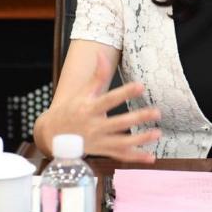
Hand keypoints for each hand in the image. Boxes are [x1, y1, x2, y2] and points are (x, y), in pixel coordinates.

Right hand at [37, 52, 159, 161]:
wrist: (53, 134)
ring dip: (141, 139)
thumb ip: (97, 76)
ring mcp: (98, 142)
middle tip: (157, 112)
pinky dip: (136, 157)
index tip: (140, 86)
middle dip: (138, 118)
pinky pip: (120, 156)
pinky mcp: (102, 151)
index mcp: (89, 109)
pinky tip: (151, 157)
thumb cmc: (72, 109)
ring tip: (158, 133)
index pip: (109, 100)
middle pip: (119, 123)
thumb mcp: (82, 92)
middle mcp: (93, 126)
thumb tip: (101, 54)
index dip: (124, 93)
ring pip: (122, 143)